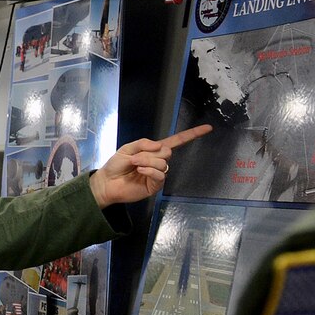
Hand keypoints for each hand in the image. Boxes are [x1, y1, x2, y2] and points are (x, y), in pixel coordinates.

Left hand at [89, 125, 211, 206]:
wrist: (106, 183)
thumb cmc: (116, 165)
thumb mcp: (127, 148)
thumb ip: (143, 143)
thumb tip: (160, 145)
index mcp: (154, 151)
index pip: (176, 141)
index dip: (192, 135)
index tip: (208, 128)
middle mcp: (159, 162)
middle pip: (167, 152)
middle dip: (150, 153)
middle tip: (135, 158)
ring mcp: (158, 174)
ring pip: (163, 163)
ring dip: (147, 162)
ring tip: (135, 165)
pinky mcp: (155, 186)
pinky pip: (160, 175)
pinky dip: (149, 170)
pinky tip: (140, 171)